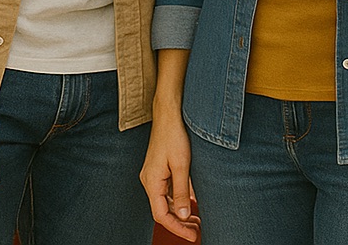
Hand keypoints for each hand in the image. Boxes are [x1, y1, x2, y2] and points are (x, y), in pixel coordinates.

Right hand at [139, 113, 199, 241]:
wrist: (169, 114)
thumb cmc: (174, 136)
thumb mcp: (181, 166)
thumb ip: (180, 192)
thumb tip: (181, 215)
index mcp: (151, 181)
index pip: (161, 215)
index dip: (176, 228)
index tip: (192, 236)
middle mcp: (150, 180)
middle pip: (163, 210)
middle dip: (180, 223)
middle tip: (198, 230)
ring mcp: (154, 175)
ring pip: (166, 202)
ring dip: (180, 212)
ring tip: (197, 220)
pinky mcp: (160, 170)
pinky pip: (168, 191)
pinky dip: (179, 200)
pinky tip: (192, 204)